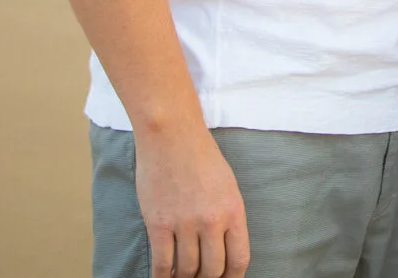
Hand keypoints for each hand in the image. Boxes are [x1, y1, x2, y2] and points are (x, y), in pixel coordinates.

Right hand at [134, 123, 249, 277]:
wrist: (171, 134)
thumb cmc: (200, 156)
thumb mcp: (227, 185)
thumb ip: (227, 217)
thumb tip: (223, 248)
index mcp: (233, 210)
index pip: (238, 260)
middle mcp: (212, 220)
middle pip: (212, 270)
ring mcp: (185, 223)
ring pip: (187, 270)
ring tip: (181, 277)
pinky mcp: (159, 224)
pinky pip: (162, 264)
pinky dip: (163, 277)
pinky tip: (163, 277)